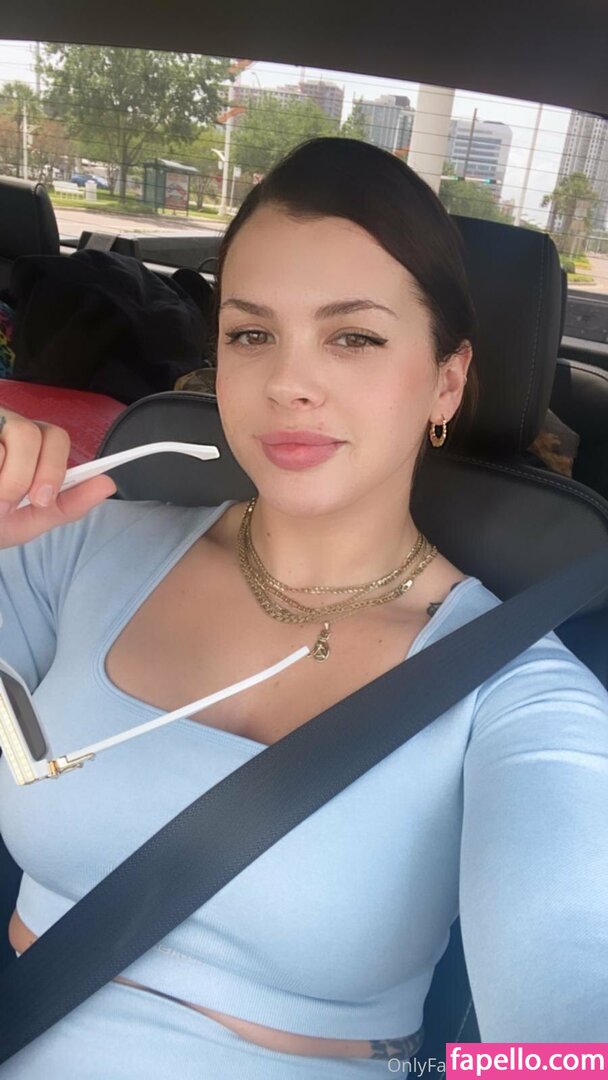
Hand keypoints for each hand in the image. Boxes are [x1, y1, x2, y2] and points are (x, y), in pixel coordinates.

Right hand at [0, 409, 116, 548]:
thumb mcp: (28, 520)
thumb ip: (66, 504)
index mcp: (32, 446)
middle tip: (7, 506)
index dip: (52, 469)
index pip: (55, 438)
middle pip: (30, 433)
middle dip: (23, 475)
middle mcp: (8, 428)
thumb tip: (109, 484)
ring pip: (7, 437)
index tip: (40, 501)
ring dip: (1, 479)